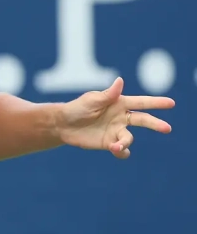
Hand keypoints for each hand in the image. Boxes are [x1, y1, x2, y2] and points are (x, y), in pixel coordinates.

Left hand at [58, 77, 174, 158]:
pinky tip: (117, 151)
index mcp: (118, 103)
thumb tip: (120, 80)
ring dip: (124, 142)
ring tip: (115, 146)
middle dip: (155, 124)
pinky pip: (121, 150)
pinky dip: (121, 152)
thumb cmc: (77, 108)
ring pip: (129, 138)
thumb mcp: (91, 100)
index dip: (155, 103)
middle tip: (167, 128)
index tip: (171, 103)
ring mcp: (115, 130)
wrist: (63, 124)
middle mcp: (120, 117)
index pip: (140, 102)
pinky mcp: (109, 143)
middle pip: (142, 120)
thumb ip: (107, 94)